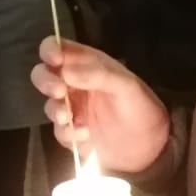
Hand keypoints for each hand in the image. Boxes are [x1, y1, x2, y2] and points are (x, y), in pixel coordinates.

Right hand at [32, 37, 171, 171]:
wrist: (151, 147)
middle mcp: (75, 84)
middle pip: (43, 74)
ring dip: (55, 110)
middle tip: (59, 92)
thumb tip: (65, 71)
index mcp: (88, 65)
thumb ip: (99, 74)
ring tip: (70, 119)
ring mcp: (72, 109)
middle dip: (46, 81)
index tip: (54, 61)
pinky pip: (59, 131)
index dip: (50, 50)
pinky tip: (86, 136)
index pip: (59, 48)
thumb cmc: (141, 108)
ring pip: (49, 105)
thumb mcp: (127, 87)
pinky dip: (67, 134)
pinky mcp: (72, 133)